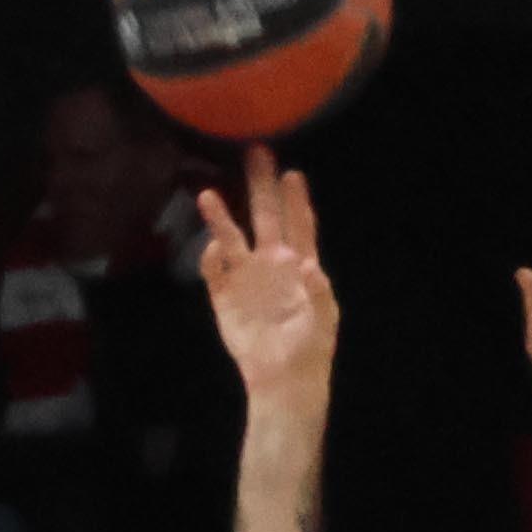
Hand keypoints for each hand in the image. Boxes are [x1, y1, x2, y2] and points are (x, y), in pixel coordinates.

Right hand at [193, 149, 334, 402]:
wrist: (282, 378)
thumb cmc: (310, 346)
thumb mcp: (324, 318)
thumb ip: (317, 291)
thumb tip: (308, 266)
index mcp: (301, 263)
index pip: (300, 224)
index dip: (296, 200)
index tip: (292, 173)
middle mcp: (272, 263)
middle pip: (265, 217)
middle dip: (261, 186)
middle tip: (256, 154)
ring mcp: (246, 278)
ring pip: (232, 238)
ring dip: (221, 217)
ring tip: (208, 194)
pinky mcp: (224, 297)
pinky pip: (214, 271)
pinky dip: (210, 258)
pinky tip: (211, 247)